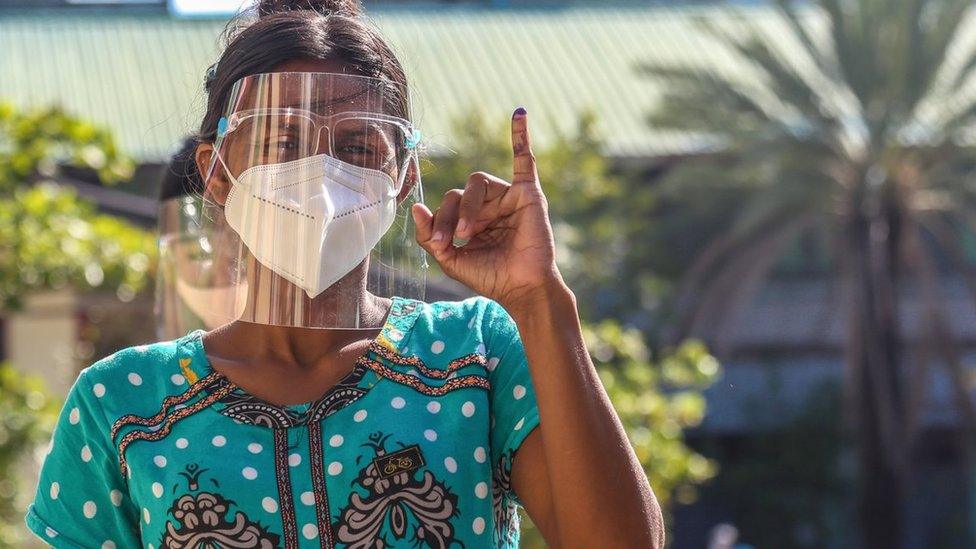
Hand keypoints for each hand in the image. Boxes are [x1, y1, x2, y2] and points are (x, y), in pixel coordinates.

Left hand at [411, 108, 563, 310]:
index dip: (437, 222)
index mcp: (468, 218)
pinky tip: (518, 114)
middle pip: (458, 193)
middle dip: (450, 217)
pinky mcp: (527, 194)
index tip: (440, 245)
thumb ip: (429, 236)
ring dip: (470, 207)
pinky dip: (521, 135)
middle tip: (453, 241)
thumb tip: (417, 207)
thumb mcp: (450, 259)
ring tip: (470, 232)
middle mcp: (487, 205)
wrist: (521, 287)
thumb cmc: (489, 276)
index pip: (445, 206)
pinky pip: (524, 159)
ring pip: (478, 183)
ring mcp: (506, 197)